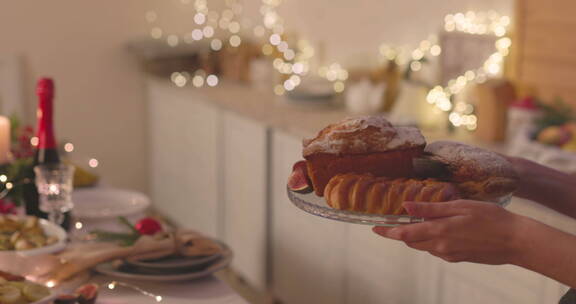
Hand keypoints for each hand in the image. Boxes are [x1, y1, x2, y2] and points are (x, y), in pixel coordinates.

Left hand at [373, 200, 529, 264]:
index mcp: (439, 232)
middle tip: (391, 222)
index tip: (374, 228)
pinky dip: (431, 240)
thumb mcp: (459, 207)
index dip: (388, 232)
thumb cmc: (490, 218)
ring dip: (416, 236)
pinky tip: (438, 230)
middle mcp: (440, 247)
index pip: (404, 235)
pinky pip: (437, 250)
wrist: (515, 241)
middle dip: (400, 234)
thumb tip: (406, 207)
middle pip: (412, 242)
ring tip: (412, 223)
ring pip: (424, 246)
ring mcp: (450, 255)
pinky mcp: (458, 258)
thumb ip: (431, 209)